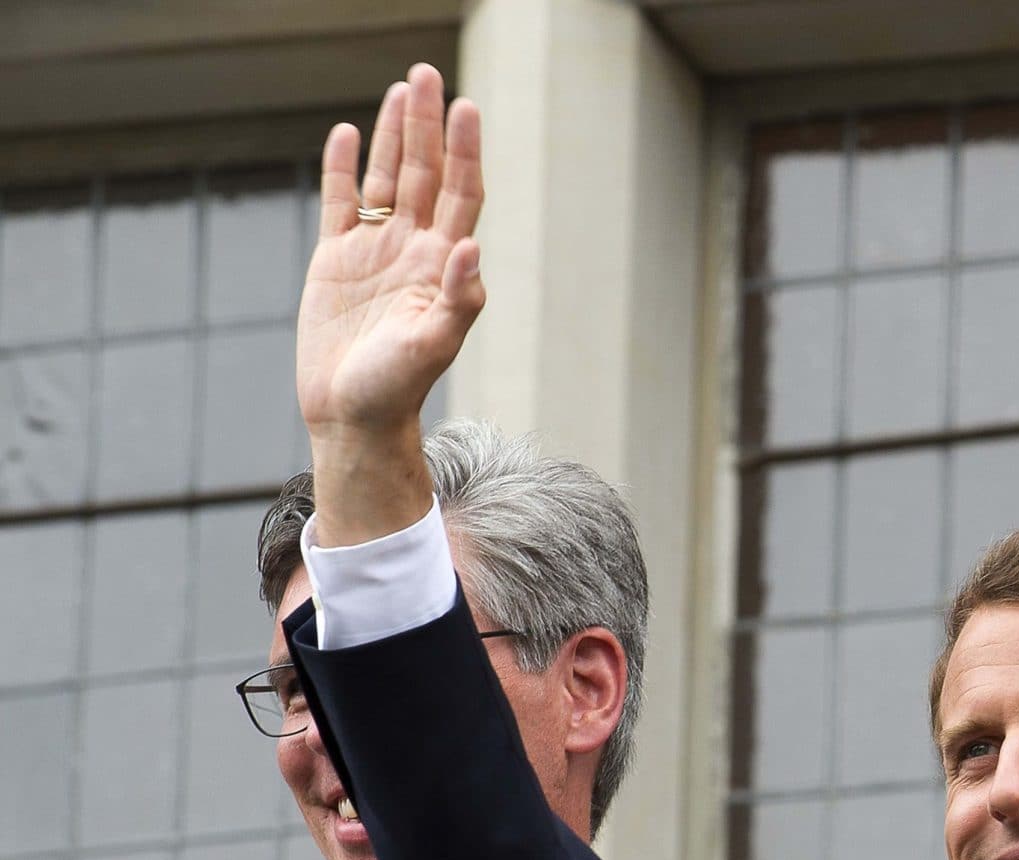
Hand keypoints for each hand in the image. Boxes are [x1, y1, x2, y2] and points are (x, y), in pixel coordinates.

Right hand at [298, 64, 484, 443]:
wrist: (352, 415)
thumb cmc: (398, 388)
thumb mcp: (433, 345)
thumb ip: (457, 299)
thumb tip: (471, 246)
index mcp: (442, 266)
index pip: (461, 194)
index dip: (464, 151)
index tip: (467, 107)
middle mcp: (412, 250)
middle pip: (425, 174)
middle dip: (428, 125)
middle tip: (428, 73)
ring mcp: (375, 251)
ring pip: (388, 179)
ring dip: (396, 135)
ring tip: (403, 89)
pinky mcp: (336, 261)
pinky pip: (342, 202)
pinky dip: (345, 168)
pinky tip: (351, 134)